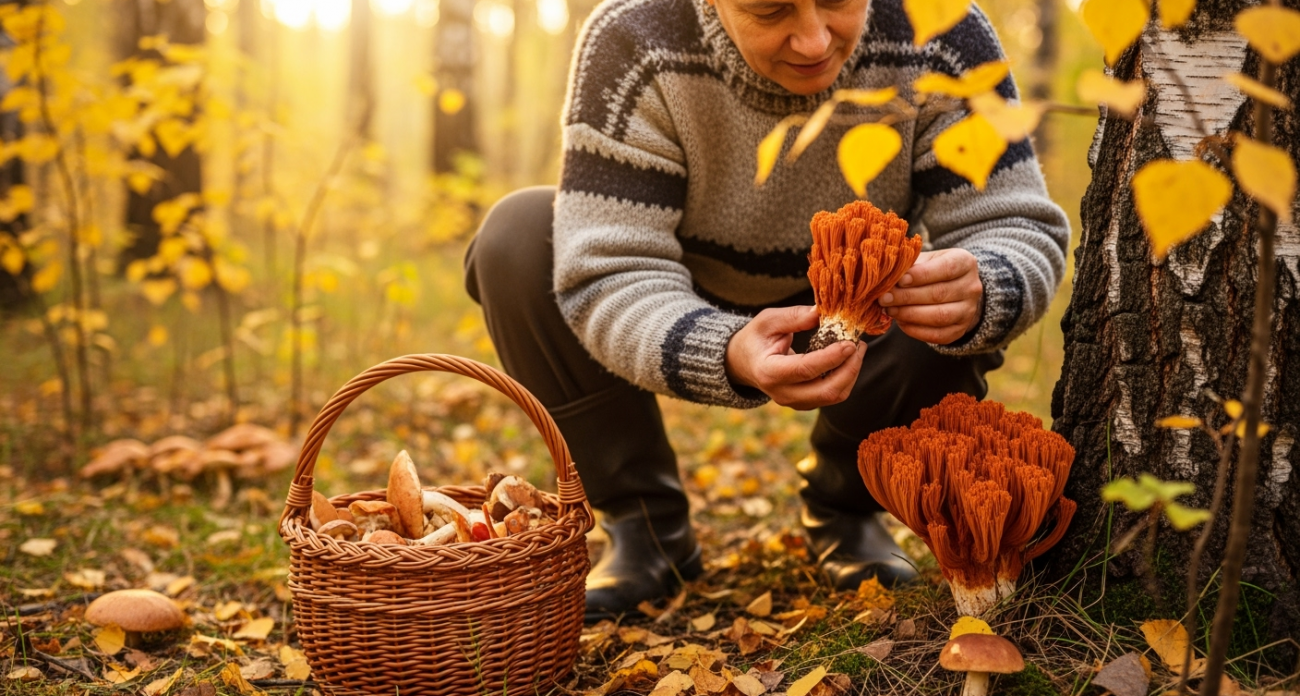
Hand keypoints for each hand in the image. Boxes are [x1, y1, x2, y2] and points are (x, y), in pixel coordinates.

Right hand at [725, 305, 864, 409]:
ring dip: (851, 374)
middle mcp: (782, 393)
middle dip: (850, 369)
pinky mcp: (805, 402)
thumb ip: (794, 317)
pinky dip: (845, 378)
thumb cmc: (755, 339)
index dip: (831, 357)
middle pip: (826, 391)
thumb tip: (821, 312)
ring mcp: (794, 402)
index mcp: (769, 372)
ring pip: (833, 396)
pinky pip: (831, 396)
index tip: (849, 343)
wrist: (743, 363)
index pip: (805, 369)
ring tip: (857, 350)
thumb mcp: (768, 320)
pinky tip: (847, 359)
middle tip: (859, 345)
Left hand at [878, 248, 982, 343]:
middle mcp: (972, 287)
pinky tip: (900, 322)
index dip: (921, 275)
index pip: (946, 268)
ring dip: (910, 314)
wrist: (953, 290)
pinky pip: (938, 335)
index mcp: (965, 263)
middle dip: (907, 297)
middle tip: (885, 298)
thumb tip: (888, 277)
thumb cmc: (933, 270)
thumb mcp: (926, 260)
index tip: (899, 280)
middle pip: (939, 294)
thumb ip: (910, 266)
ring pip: (939, 316)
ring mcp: (968, 311)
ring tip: (890, 310)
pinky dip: (916, 330)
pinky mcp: (960, 330)